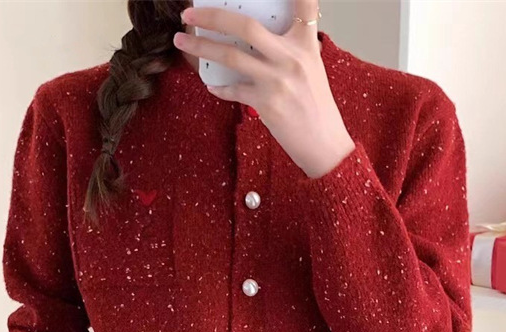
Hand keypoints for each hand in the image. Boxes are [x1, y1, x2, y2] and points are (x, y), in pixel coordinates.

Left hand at [174, 0, 354, 178]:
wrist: (323, 143)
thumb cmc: (316, 105)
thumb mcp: (311, 67)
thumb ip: (290, 47)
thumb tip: (255, 35)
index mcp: (306, 45)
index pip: (305, 6)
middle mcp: (292, 58)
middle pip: (246, 27)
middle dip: (212, 17)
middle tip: (190, 14)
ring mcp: (277, 81)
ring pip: (231, 56)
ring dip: (201, 48)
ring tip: (182, 42)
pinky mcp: (266, 104)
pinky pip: (233, 90)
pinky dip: (219, 88)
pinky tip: (212, 85)